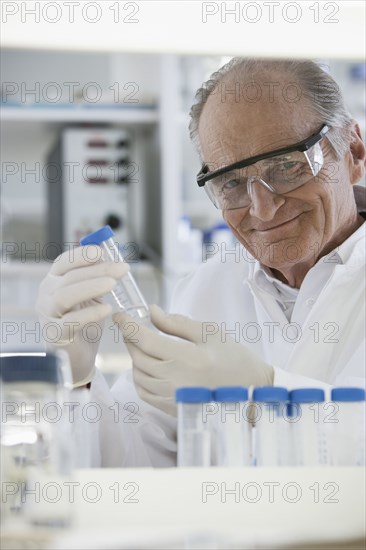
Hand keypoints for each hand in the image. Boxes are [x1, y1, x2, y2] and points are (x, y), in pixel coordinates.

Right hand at [36, 245, 128, 386]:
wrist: (78, 356)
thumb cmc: (84, 323)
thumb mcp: (92, 296)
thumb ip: (97, 278)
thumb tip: (113, 258)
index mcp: (54, 282)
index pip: (64, 262)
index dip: (81, 255)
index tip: (101, 251)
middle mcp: (47, 295)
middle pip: (70, 277)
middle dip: (98, 270)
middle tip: (122, 269)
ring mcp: (48, 315)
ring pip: (65, 296)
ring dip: (91, 287)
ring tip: (113, 284)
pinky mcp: (55, 335)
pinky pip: (71, 322)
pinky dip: (90, 314)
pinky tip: (108, 309)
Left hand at [114, 305, 273, 415]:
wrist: (252, 392)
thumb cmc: (234, 359)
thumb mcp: (210, 333)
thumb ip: (177, 323)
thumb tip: (151, 312)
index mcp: (185, 358)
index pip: (144, 339)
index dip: (127, 325)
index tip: (119, 314)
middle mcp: (174, 380)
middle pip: (137, 357)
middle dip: (131, 339)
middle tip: (133, 327)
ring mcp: (172, 397)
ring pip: (138, 375)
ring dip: (135, 357)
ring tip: (143, 346)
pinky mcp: (172, 408)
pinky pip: (144, 392)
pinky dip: (140, 377)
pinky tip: (148, 368)